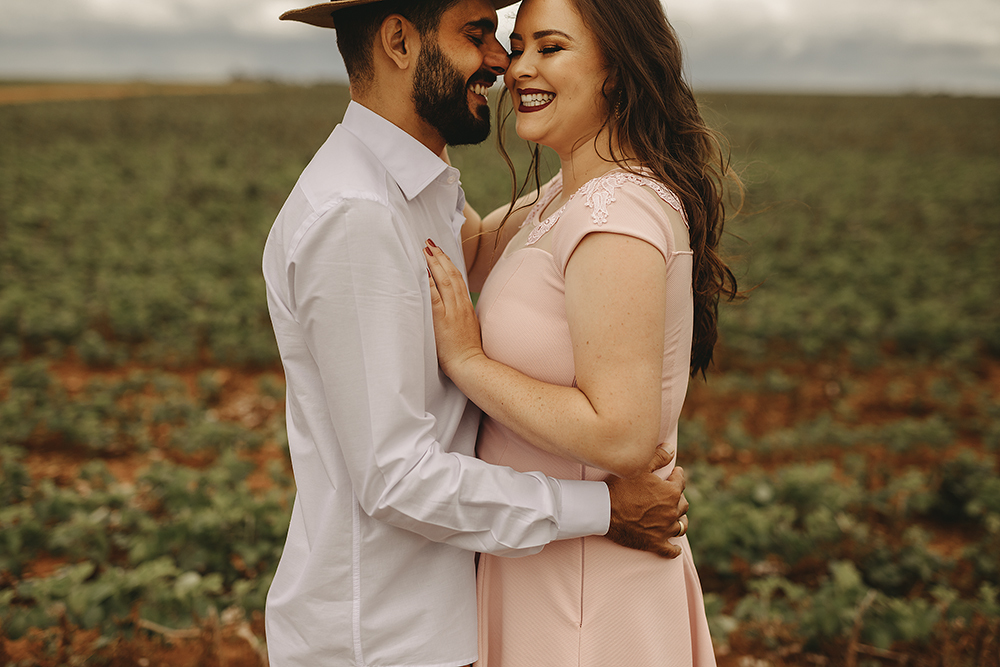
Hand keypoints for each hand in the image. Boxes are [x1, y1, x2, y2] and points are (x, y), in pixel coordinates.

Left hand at [425, 240, 484, 376]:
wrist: (470, 364)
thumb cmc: (467, 351)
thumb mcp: (468, 327)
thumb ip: (460, 314)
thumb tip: (451, 307)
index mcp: (467, 306)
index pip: (458, 279)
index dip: (449, 263)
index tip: (441, 252)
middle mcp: (461, 305)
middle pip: (451, 274)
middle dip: (440, 257)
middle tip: (430, 243)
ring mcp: (452, 311)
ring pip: (444, 281)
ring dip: (434, 263)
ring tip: (426, 250)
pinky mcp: (443, 320)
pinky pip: (435, 297)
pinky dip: (430, 283)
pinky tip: (425, 272)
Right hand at [605, 461, 688, 558]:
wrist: (604, 511)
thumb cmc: (620, 488)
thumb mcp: (639, 468)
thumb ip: (658, 457)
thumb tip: (671, 449)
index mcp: (671, 492)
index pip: (681, 481)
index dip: (677, 475)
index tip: (674, 473)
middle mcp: (672, 512)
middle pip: (683, 504)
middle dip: (678, 497)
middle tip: (671, 494)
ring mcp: (664, 530)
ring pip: (680, 526)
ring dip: (679, 520)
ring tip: (676, 517)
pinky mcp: (655, 543)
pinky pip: (670, 550)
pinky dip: (674, 549)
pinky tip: (675, 548)